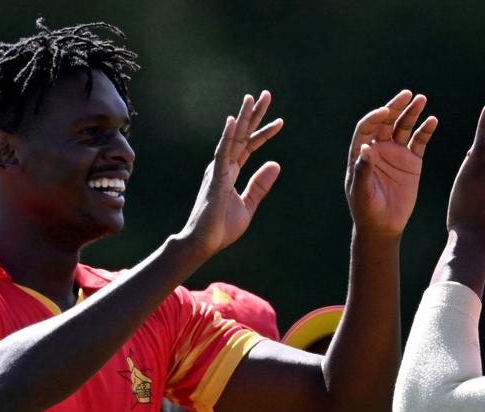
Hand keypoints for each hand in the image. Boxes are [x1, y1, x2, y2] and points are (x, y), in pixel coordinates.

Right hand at [177, 91, 283, 257]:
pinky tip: (234, 121)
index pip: (250, 147)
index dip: (264, 133)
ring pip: (232, 138)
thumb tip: (276, 164)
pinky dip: (228, 137)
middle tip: (266, 95)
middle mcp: (223, 166)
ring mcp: (217, 170)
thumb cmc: (221, 228)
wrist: (204, 243)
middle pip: (242, 135)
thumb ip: (260, 185)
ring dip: (243, 118)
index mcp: (230, 172)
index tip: (280, 121)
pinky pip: (222, 153)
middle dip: (254, 115)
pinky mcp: (215, 178)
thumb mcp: (248, 205)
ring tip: (252, 98)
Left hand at [345, 90, 437, 238]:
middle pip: (386, 121)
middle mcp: (378, 148)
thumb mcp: (362, 192)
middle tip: (407, 94)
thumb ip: (362, 171)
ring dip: (412, 113)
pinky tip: (432, 121)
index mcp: (361, 152)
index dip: (374, 117)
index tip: (384, 112)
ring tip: (421, 99)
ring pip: (404, 127)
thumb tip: (365, 148)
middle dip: (395, 107)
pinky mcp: (412, 161)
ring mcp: (396, 153)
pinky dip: (426, 130)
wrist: (384, 225)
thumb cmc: (367, 210)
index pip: (366, 128)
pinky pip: (419, 141)